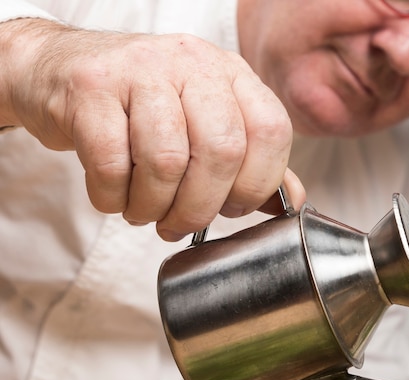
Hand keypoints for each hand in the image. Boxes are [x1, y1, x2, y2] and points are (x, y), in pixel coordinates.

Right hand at [0, 19, 304, 240]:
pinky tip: (113, 198)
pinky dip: (113, 197)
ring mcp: (139, 68)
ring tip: (144, 213)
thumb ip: (250, 163)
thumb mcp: (204, 126)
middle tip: (181, 226)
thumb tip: (291, 202)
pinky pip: (112, 162)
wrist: (57, 72)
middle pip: (221, 151)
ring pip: (166, 161)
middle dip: (201, 208)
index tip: (233, 208)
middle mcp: (191, 63)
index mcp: (230, 74)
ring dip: (153, 207)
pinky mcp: (91, 85)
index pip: (270, 131)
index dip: (258, 184)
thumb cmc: (140, 112)